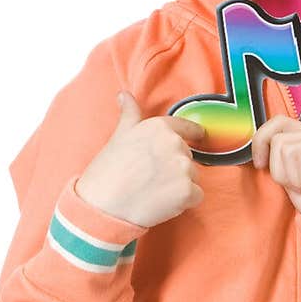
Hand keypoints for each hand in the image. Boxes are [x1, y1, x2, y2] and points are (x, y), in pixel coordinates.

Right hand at [76, 91, 205, 227]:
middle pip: (188, 157)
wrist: (103, 205)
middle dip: (175, 168)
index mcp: (160, 127)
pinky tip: (162, 202)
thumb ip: (130, 114)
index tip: (196, 139)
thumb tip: (125, 95)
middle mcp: (175, 144)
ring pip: (193, 177)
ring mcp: (183, 168)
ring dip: (180, 186)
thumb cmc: (107, 171)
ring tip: (154, 190)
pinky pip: (196, 196)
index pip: (189, 128)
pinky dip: (184, 202)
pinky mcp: (187, 191)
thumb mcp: (119, 136)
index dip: (193, 135)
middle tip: (151, 177)